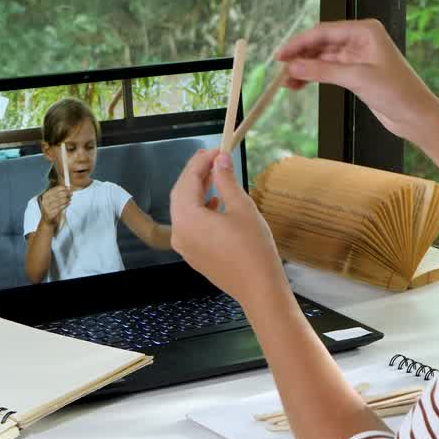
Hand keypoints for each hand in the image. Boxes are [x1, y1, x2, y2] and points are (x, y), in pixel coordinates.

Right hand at [39, 186, 70, 226]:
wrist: (48, 220)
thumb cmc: (52, 208)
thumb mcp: (53, 199)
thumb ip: (58, 193)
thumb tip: (68, 187)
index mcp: (44, 196)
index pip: (54, 189)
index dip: (62, 188)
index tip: (68, 188)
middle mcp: (44, 201)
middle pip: (57, 195)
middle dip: (66, 193)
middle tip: (71, 194)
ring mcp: (46, 208)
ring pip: (59, 201)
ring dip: (66, 199)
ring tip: (70, 199)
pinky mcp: (50, 213)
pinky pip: (59, 208)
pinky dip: (65, 205)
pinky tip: (68, 203)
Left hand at [170, 149, 288, 309]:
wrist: (259, 289)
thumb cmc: (253, 247)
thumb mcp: (241, 208)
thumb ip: (226, 180)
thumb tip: (220, 160)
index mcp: (187, 218)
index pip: (187, 181)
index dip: (201, 162)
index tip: (217, 149)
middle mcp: (179, 232)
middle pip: (181, 195)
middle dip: (197, 175)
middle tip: (215, 158)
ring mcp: (184, 247)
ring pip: (185, 211)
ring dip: (198, 192)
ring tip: (217, 177)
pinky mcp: (194, 256)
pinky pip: (191, 226)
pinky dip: (200, 210)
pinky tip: (215, 204)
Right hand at [276, 19, 438, 144]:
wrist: (416, 116)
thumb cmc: (397, 92)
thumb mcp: (357, 78)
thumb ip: (323, 70)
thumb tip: (294, 66)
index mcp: (365, 30)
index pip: (324, 32)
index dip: (299, 43)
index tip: (280, 55)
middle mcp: (361, 39)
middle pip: (321, 43)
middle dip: (300, 56)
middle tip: (281, 71)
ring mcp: (358, 56)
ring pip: (323, 58)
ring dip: (305, 68)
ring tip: (287, 83)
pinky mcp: (357, 72)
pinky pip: (329, 70)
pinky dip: (314, 76)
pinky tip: (300, 85)